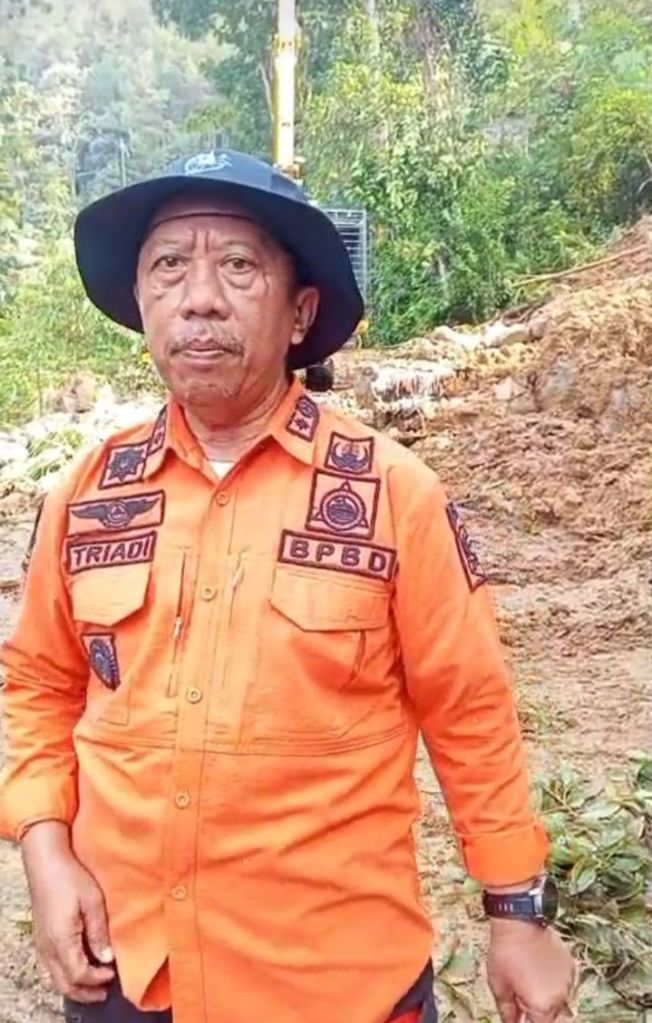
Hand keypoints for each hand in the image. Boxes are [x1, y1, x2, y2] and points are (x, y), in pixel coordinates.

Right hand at [21, 822, 114, 1002]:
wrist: (46, 861)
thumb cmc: (71, 877)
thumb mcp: (93, 901)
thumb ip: (99, 932)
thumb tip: (106, 959)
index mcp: (61, 940)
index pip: (79, 974)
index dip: (97, 979)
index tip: (114, 974)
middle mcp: (48, 948)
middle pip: (65, 984)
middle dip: (86, 992)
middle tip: (105, 991)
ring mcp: (42, 944)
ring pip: (57, 978)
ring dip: (76, 985)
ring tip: (96, 982)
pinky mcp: (42, 938)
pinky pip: (53, 967)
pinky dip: (68, 975)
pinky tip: (82, 966)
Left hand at [487, 919, 576, 1022]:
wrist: (519, 921)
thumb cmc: (506, 952)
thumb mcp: (499, 986)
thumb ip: (508, 1012)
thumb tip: (511, 1022)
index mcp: (542, 1006)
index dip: (524, 1021)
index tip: (517, 1015)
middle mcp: (560, 997)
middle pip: (548, 1016)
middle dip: (534, 1012)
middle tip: (518, 996)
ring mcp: (568, 981)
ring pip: (557, 1000)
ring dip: (544, 997)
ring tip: (526, 979)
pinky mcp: (570, 966)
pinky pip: (562, 983)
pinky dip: (551, 983)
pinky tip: (537, 970)